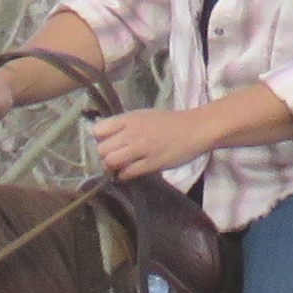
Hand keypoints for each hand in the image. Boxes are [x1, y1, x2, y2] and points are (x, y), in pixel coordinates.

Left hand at [90, 105, 218, 179]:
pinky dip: (123, 176)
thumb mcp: (144, 116)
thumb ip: (125, 125)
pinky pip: (127, 173)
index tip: (107, 143)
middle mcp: (131, 133)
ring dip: (112, 167)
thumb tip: (107, 137)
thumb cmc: (169, 122)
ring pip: (111, 162)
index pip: (98, 130)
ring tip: (120, 167)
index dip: (100, 139)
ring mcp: (140, 149)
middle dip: (105, 155)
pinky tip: (128, 173)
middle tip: (114, 158)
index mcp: (129, 119)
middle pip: (101, 149)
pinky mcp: (150, 163)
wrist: (195, 129)